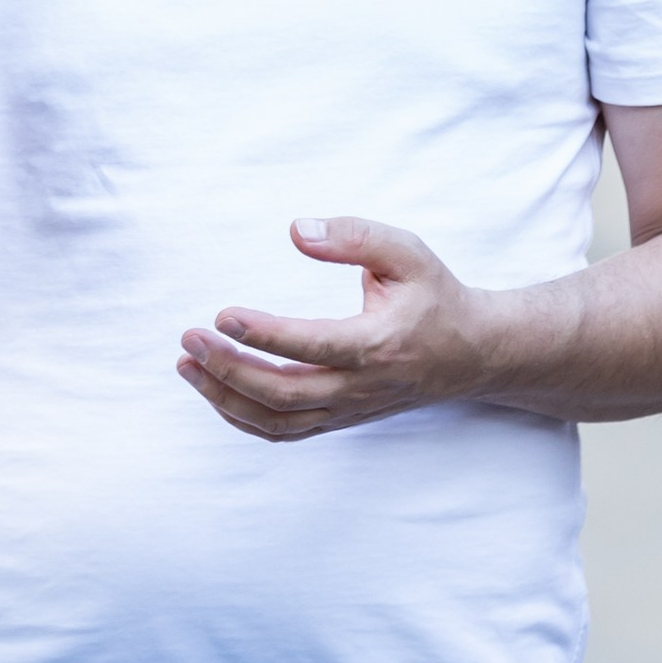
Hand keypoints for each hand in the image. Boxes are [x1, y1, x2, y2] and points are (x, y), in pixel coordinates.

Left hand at [177, 218, 493, 440]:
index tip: (222, 313)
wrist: (473, 354)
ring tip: (188, 365)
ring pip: (276, 421)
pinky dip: (243, 417)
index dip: (262, 333)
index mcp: (378, 344)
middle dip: (227, 369)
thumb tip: (296, 231)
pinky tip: (215, 390)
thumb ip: (354, 236)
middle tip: (190, 339)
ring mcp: (348, 410)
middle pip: (282, 394)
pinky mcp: (340, 419)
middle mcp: (360, 387)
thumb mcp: (407, 251)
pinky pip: (283, 431)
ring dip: (225, 399)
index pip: (311, 345)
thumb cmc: (435, 296)